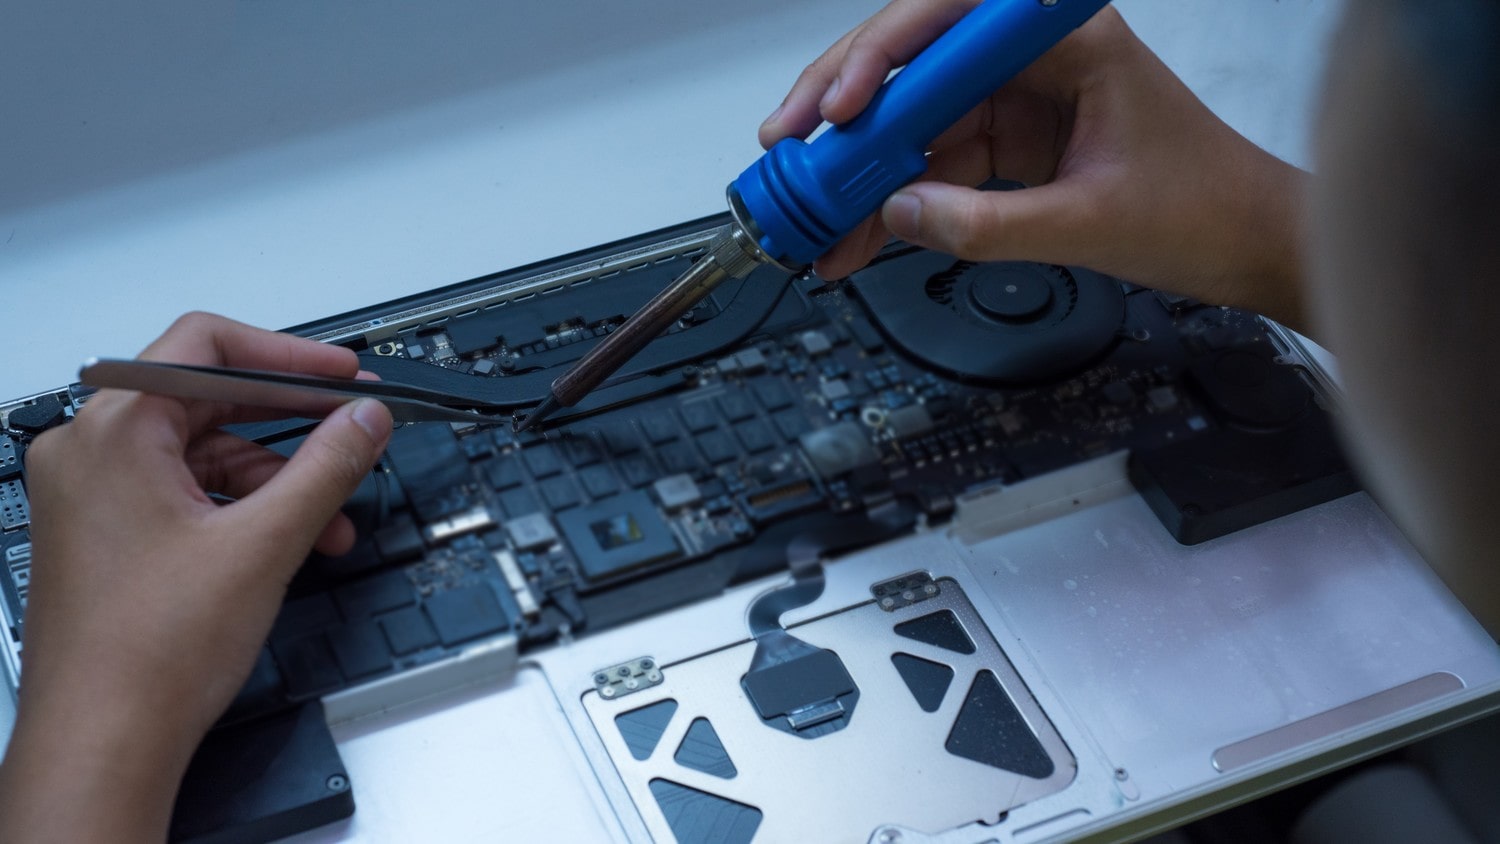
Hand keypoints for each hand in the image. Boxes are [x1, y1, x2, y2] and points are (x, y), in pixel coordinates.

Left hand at [0, 312, 392, 842]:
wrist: (104, 741)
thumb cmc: (146, 655)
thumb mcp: (265, 543)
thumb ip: (326, 467)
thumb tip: (363, 419)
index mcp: (114, 433)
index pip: (207, 347)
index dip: (289, 357)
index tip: (342, 375)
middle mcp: (89, 453)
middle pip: (207, 398)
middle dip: (290, 423)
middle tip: (352, 427)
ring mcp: (91, 493)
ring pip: (202, 450)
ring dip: (276, 477)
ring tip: (331, 516)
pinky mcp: (104, 530)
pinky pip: (185, 489)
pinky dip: (242, 506)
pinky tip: (290, 539)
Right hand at [760, 3, 1310, 331]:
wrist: (1249, 245)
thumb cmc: (1205, 208)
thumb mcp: (1088, 224)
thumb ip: (987, 225)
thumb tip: (897, 214)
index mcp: (1064, 37)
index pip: (947, 23)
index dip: (879, 60)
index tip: (836, 111)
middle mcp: (1032, 54)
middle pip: (913, 63)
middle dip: (844, 107)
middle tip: (787, 150)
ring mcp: (1018, 96)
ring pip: (914, 118)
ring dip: (861, 169)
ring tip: (814, 218)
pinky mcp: (1011, 139)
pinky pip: (934, 160)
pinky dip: (894, 197)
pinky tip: (858, 231)